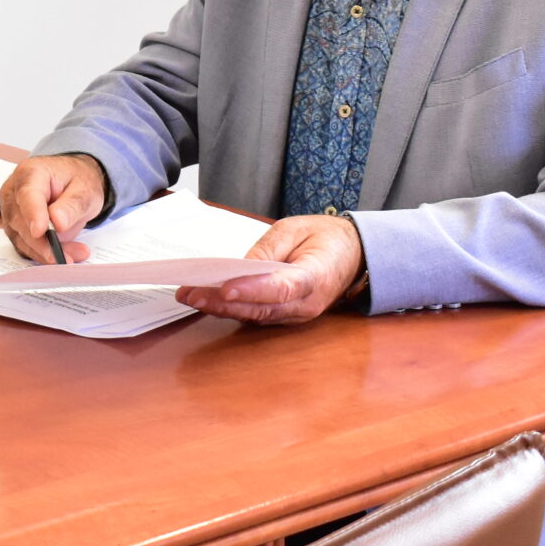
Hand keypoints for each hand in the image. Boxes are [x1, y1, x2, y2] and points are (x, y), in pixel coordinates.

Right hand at [0, 153, 108, 263]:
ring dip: (46, 252)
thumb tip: (58, 223)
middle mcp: (14, 191)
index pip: (27, 195)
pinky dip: (43, 255)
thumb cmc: (76, 182)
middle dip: (43, 242)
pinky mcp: (14, 228)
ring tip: (73, 255)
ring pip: (21, 238)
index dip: (32, 214)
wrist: (73, 184)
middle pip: (20, 221)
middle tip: (68, 255)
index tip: (40, 231)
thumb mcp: (85, 189)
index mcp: (31, 173)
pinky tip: (63, 254)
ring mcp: (11, 210)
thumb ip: (73, 205)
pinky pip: (24, 247)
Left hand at [176, 215, 362, 326]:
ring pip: (256, 316)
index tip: (225, 289)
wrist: (354, 255)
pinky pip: (258, 315)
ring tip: (190, 296)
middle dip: (223, 303)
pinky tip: (208, 299)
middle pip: (262, 308)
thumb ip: (267, 249)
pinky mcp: (287, 316)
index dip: (252, 290)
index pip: (281, 288)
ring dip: (222, 309)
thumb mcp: (294, 229)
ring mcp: (297, 315)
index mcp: (315, 277)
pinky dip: (233, 309)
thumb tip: (238, 267)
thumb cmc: (324, 237)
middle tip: (191, 293)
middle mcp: (307, 304)